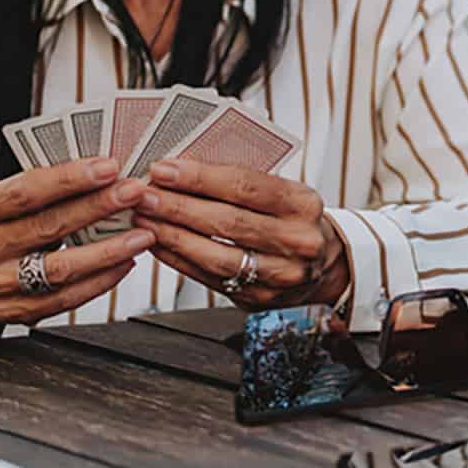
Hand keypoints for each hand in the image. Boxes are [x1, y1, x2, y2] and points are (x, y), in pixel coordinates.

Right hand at [0, 158, 157, 349]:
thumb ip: (37, 189)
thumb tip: (100, 170)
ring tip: (143, 234)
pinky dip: (101, 280)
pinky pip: (66, 298)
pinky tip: (125, 262)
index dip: (68, 179)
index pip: (23, 192)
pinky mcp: (14, 312)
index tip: (109, 166)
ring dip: (108, 250)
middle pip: (47, 227)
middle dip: (97, 207)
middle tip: (136, 193)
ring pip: (60, 268)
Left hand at [138, 160, 350, 309]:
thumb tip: (178, 170)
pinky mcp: (261, 298)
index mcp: (304, 204)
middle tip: (144, 195)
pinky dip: (180, 260)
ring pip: (217, 255)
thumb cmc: (291, 220)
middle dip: (178, 206)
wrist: (323, 264)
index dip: (200, 177)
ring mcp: (281, 275)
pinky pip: (211, 279)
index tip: (164, 169)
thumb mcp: (282, 193)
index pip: (246, 186)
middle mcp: (298, 241)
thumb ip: (239, 183)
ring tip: (144, 220)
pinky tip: (159, 244)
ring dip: (173, 236)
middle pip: (228, 221)